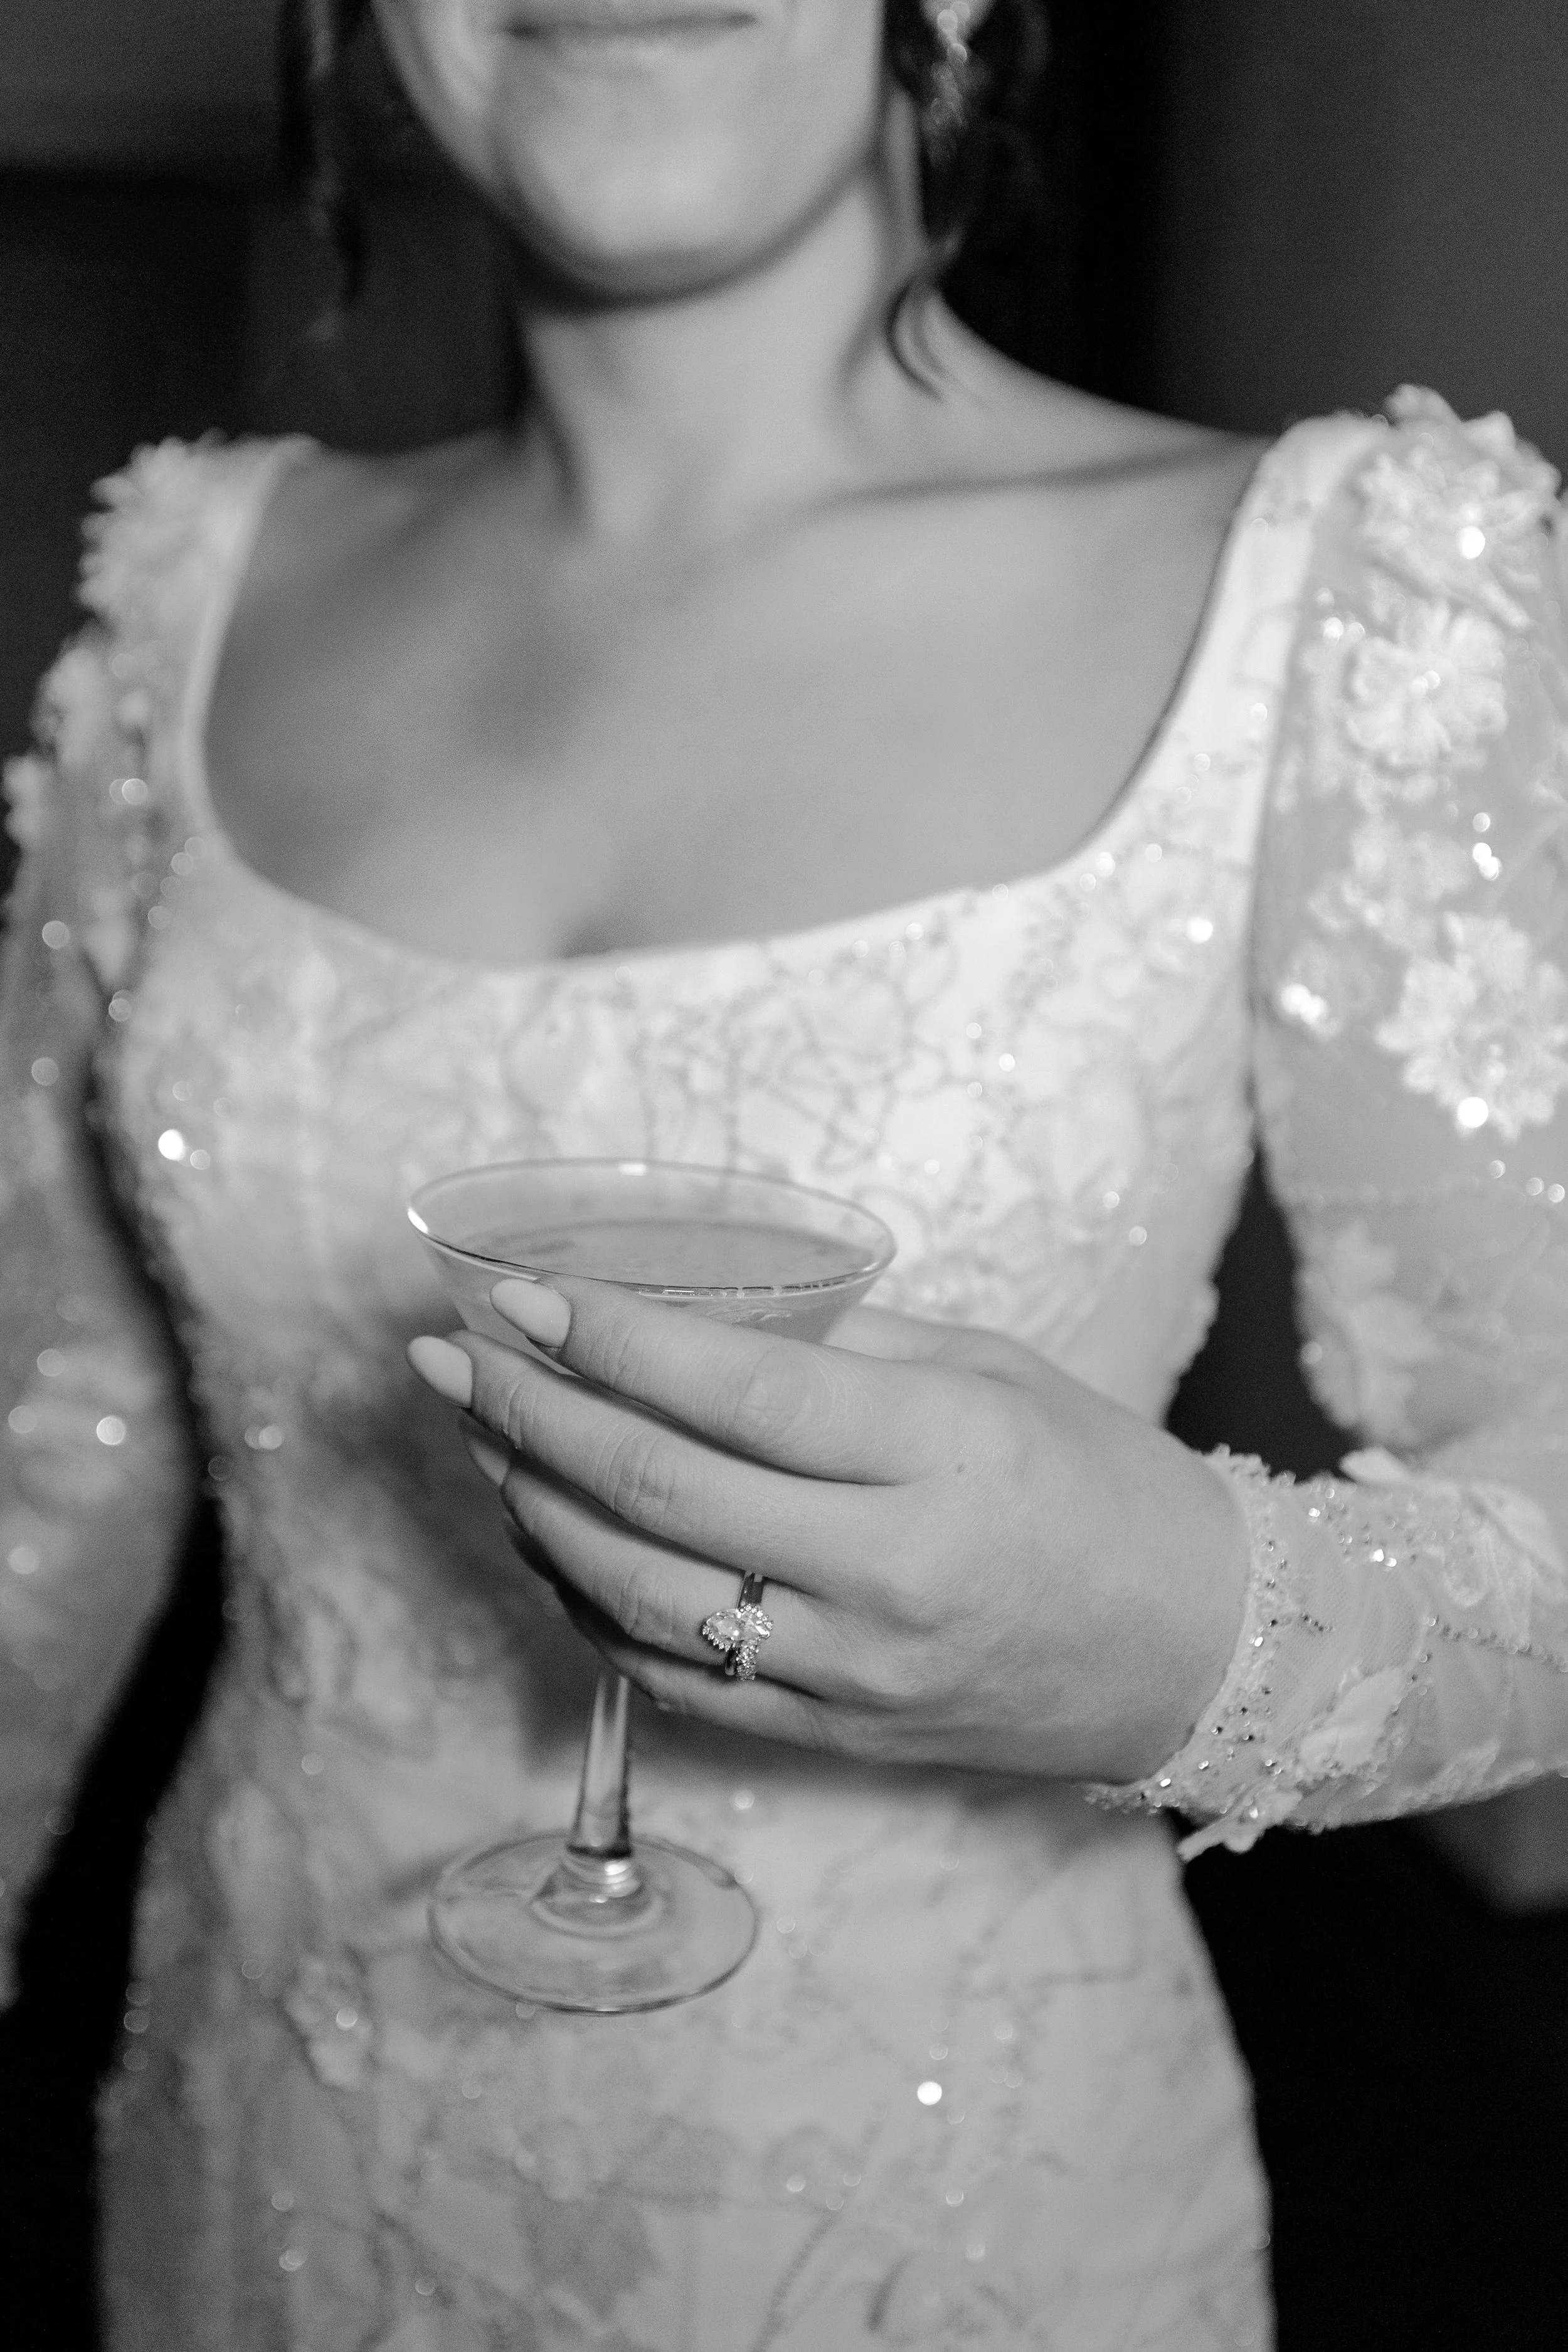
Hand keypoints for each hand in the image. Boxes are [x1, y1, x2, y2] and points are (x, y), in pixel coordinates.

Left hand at [407, 1283, 1247, 1782]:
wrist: (1198, 1650)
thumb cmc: (1103, 1485)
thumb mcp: (997, 1375)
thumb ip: (847, 1348)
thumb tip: (692, 1320)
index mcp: (947, 1454)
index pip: (738, 1393)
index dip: (611, 1340)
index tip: (522, 1296)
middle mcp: (891, 1572)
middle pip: (662, 1492)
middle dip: (532, 1416)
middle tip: (452, 1358)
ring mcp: (855, 1672)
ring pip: (642, 1593)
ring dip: (538, 1509)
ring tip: (485, 1440)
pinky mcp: (835, 1736)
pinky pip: (671, 1677)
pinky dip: (589, 1606)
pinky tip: (551, 1542)